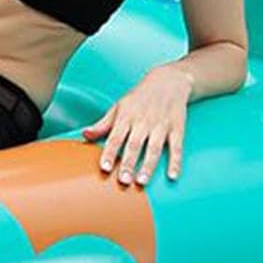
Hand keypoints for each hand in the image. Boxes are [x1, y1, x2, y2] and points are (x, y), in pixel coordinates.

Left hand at [81, 65, 190, 186]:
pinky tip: (172, 176)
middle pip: (134, 145)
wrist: (168, 81)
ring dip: (148, 166)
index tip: (104, 167)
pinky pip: (177, 147)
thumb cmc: (139, 97)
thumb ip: (103, 124)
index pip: (115, 137)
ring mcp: (161, 125)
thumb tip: (85, 135)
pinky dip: (176, 162)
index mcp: (126, 116)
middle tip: (123, 180)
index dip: (109, 152)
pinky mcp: (177, 128)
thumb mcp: (119, 107)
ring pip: (154, 148)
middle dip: (128, 163)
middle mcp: (143, 121)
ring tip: (141, 181)